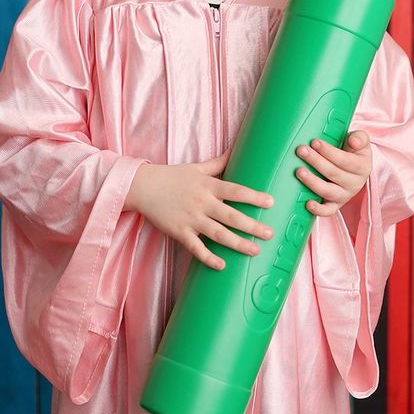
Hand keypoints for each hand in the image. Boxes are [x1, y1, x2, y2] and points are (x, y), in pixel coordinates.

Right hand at [124, 152, 274, 270]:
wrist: (143, 187)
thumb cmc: (172, 176)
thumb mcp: (197, 167)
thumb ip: (218, 162)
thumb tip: (236, 148)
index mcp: (208, 186)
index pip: (235, 191)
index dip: (254, 197)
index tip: (271, 203)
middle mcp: (202, 202)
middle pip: (231, 215)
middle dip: (252, 226)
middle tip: (270, 234)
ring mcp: (190, 218)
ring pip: (218, 234)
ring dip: (237, 244)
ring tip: (255, 250)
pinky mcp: (179, 232)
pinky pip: (196, 247)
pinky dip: (208, 257)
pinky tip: (222, 265)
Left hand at [295, 131, 371, 217]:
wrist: (354, 168)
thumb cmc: (354, 151)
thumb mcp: (361, 141)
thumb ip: (360, 138)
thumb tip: (353, 141)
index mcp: (362, 167)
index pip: (345, 160)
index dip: (329, 151)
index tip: (315, 142)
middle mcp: (355, 184)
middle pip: (333, 174)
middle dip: (316, 161)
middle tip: (301, 150)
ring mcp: (344, 196)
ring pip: (328, 191)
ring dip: (312, 182)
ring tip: (299, 171)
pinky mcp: (336, 205)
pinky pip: (328, 211)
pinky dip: (318, 210)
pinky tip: (308, 203)